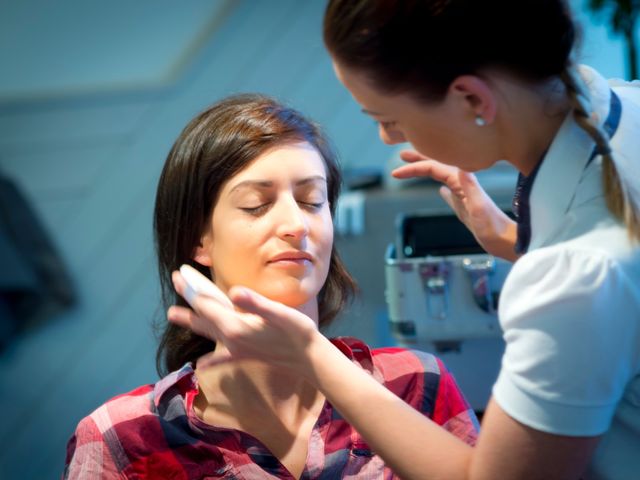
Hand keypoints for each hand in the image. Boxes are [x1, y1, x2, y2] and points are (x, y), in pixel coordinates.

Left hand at [167, 267, 319, 371]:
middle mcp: (231, 338)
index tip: (179, 273)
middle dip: (187, 298)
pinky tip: (202, 364)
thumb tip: (233, 291)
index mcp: (236, 325)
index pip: (206, 303)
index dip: (192, 287)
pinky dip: (211, 358)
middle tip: (174, 280)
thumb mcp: (279, 314)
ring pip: (207, 332)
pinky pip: (222, 356)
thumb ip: (255, 303)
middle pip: (202, 315)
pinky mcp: (245, 355)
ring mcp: (237, 348)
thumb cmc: (298, 333)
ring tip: (173, 314)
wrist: (310, 361)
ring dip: (191, 321)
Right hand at [393, 150, 518, 260]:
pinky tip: (440, 190)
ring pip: (442, 176)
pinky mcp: (466, 207)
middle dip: (420, 159)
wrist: (507, 242)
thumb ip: (471, 187)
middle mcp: (463, 185)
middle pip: (438, 166)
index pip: (434, 168)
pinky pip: (450, 192)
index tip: (396, 172)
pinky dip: (441, 187)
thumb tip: (459, 166)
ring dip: (427, 169)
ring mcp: (464, 195)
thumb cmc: (495, 229)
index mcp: (464, 183)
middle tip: (401, 155)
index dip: (415, 168)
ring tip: (414, 165)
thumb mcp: (480, 209)